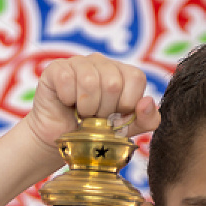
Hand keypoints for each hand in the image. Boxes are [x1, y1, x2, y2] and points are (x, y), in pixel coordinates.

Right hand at [26, 54, 159, 152]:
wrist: (59, 142)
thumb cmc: (93, 134)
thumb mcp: (126, 132)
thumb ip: (146, 120)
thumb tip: (147, 102)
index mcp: (123, 73)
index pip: (137, 79)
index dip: (126, 105)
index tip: (113, 116)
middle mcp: (102, 62)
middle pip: (113, 82)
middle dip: (104, 110)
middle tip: (94, 117)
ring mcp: (79, 62)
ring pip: (90, 81)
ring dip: (85, 108)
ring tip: (81, 113)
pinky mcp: (57, 68)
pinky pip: (67, 80)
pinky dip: (67, 100)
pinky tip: (66, 103)